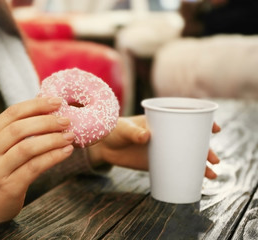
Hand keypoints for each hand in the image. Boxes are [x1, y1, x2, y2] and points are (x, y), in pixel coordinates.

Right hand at [0, 97, 73, 229]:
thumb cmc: (1, 170)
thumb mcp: (1, 148)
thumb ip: (18, 132)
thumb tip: (50, 111)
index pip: (12, 113)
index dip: (35, 105)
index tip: (57, 101)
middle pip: (18, 129)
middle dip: (46, 121)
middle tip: (66, 120)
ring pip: (27, 148)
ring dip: (52, 139)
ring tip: (69, 136)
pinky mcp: (9, 186)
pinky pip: (34, 167)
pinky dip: (53, 157)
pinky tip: (66, 151)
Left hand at [88, 115, 220, 178]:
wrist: (103, 146)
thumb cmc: (113, 130)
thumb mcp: (123, 129)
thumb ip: (133, 132)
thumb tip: (146, 137)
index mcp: (161, 120)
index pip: (186, 118)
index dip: (203, 122)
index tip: (215, 128)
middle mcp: (166, 134)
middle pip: (191, 140)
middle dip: (205, 149)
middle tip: (214, 159)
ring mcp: (162, 149)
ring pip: (185, 155)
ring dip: (199, 164)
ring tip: (211, 175)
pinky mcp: (155, 162)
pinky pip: (174, 167)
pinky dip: (185, 173)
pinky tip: (196, 182)